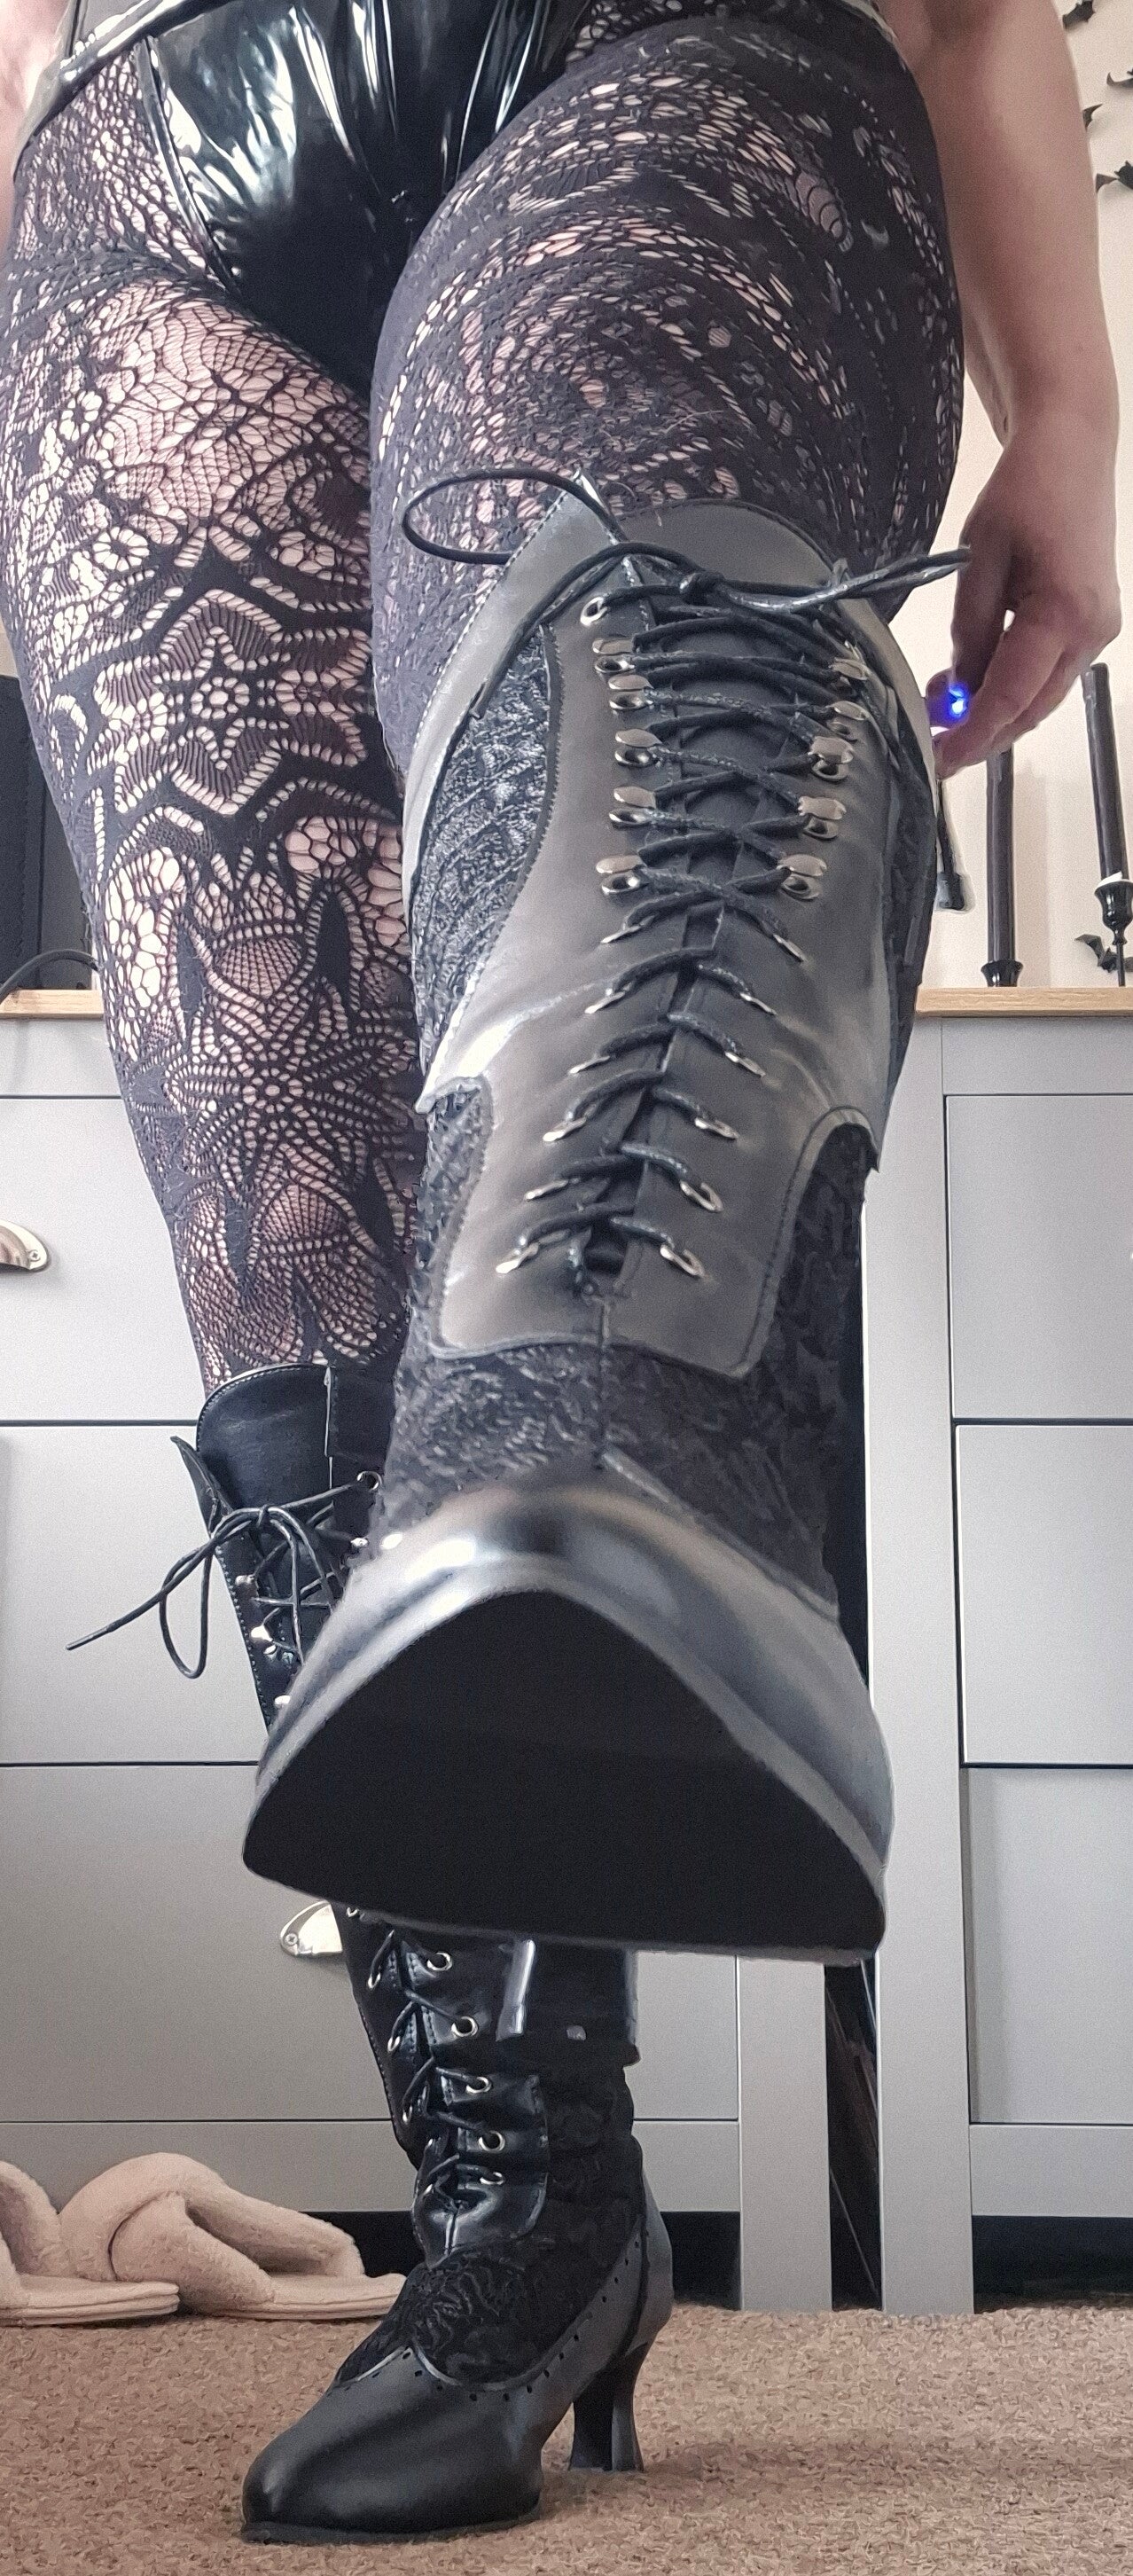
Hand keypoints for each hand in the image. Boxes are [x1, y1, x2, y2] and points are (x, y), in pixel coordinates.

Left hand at [927, 407, 1120, 779]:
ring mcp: (1098, 632)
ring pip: (1041, 697)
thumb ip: (969, 634)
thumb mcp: (978, 563)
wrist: (1072, 452)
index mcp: (1061, 614)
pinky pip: (1050, 674)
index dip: (972, 736)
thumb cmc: (1023, 494)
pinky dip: (1014, 686)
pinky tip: (977, 678)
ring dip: (995, 711)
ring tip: (945, 704)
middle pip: (1031, 708)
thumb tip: (957, 694)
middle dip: (983, 733)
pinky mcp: (1094, 626)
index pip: (1010, 696)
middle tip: (934, 740)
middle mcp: (1090, 632)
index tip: (940, 760)